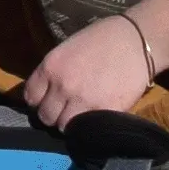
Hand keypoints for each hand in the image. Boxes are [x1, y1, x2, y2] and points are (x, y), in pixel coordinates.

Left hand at [20, 13, 158, 125]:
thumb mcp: (67, 49)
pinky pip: (88, 130)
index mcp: (50, 67)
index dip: (39, 101)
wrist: (137, 40)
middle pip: (45, 116)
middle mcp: (62, 86)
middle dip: (55, 114)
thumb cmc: (103, 39)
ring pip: (64, 127)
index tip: (49, 101)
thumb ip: (54, 72)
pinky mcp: (105, 112)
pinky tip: (97, 117)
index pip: (30, 97)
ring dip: (72, 124)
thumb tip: (47, 92)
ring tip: (83, 115)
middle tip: (67, 109)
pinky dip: (91, 127)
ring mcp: (83, 101)